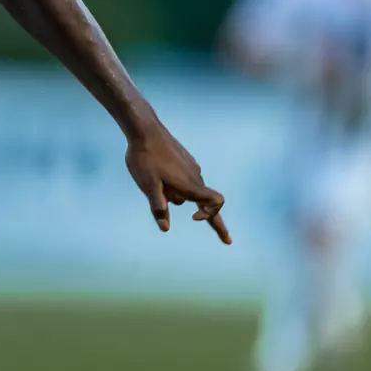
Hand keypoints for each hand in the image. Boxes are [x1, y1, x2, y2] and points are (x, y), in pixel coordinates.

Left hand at [124, 123, 230, 243]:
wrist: (144, 130)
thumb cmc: (145, 159)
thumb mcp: (148, 187)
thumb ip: (158, 208)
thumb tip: (165, 228)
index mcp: (189, 185)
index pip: (216, 202)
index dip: (212, 216)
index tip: (195, 219)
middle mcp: (195, 176)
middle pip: (205, 200)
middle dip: (204, 215)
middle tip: (226, 240)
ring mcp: (191, 167)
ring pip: (190, 189)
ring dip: (179, 195)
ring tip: (154, 184)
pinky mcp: (185, 160)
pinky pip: (185, 179)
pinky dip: (176, 185)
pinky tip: (157, 176)